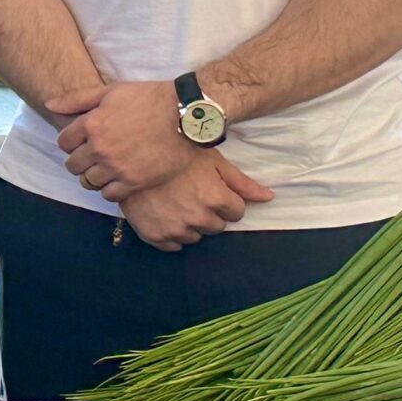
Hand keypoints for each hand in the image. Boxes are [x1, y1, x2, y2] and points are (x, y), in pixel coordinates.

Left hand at [52, 80, 193, 197]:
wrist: (186, 115)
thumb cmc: (150, 98)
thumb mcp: (111, 91)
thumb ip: (77, 99)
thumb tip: (49, 104)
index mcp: (91, 124)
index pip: (63, 143)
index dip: (71, 143)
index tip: (82, 142)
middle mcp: (100, 148)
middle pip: (73, 165)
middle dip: (79, 161)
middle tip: (93, 157)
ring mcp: (116, 167)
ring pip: (88, 182)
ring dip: (92, 177)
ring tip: (105, 170)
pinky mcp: (134, 182)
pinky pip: (109, 195)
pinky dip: (109, 190)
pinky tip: (118, 180)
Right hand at [117, 152, 274, 250]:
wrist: (132, 157)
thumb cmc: (175, 155)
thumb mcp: (213, 161)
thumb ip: (242, 182)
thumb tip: (269, 197)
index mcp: (216, 198)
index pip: (236, 212)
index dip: (226, 200)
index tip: (210, 189)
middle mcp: (199, 218)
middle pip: (217, 226)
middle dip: (209, 213)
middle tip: (192, 194)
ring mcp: (176, 228)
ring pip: (195, 237)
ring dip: (190, 224)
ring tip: (176, 203)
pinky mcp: (155, 235)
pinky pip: (173, 246)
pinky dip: (172, 234)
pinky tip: (165, 215)